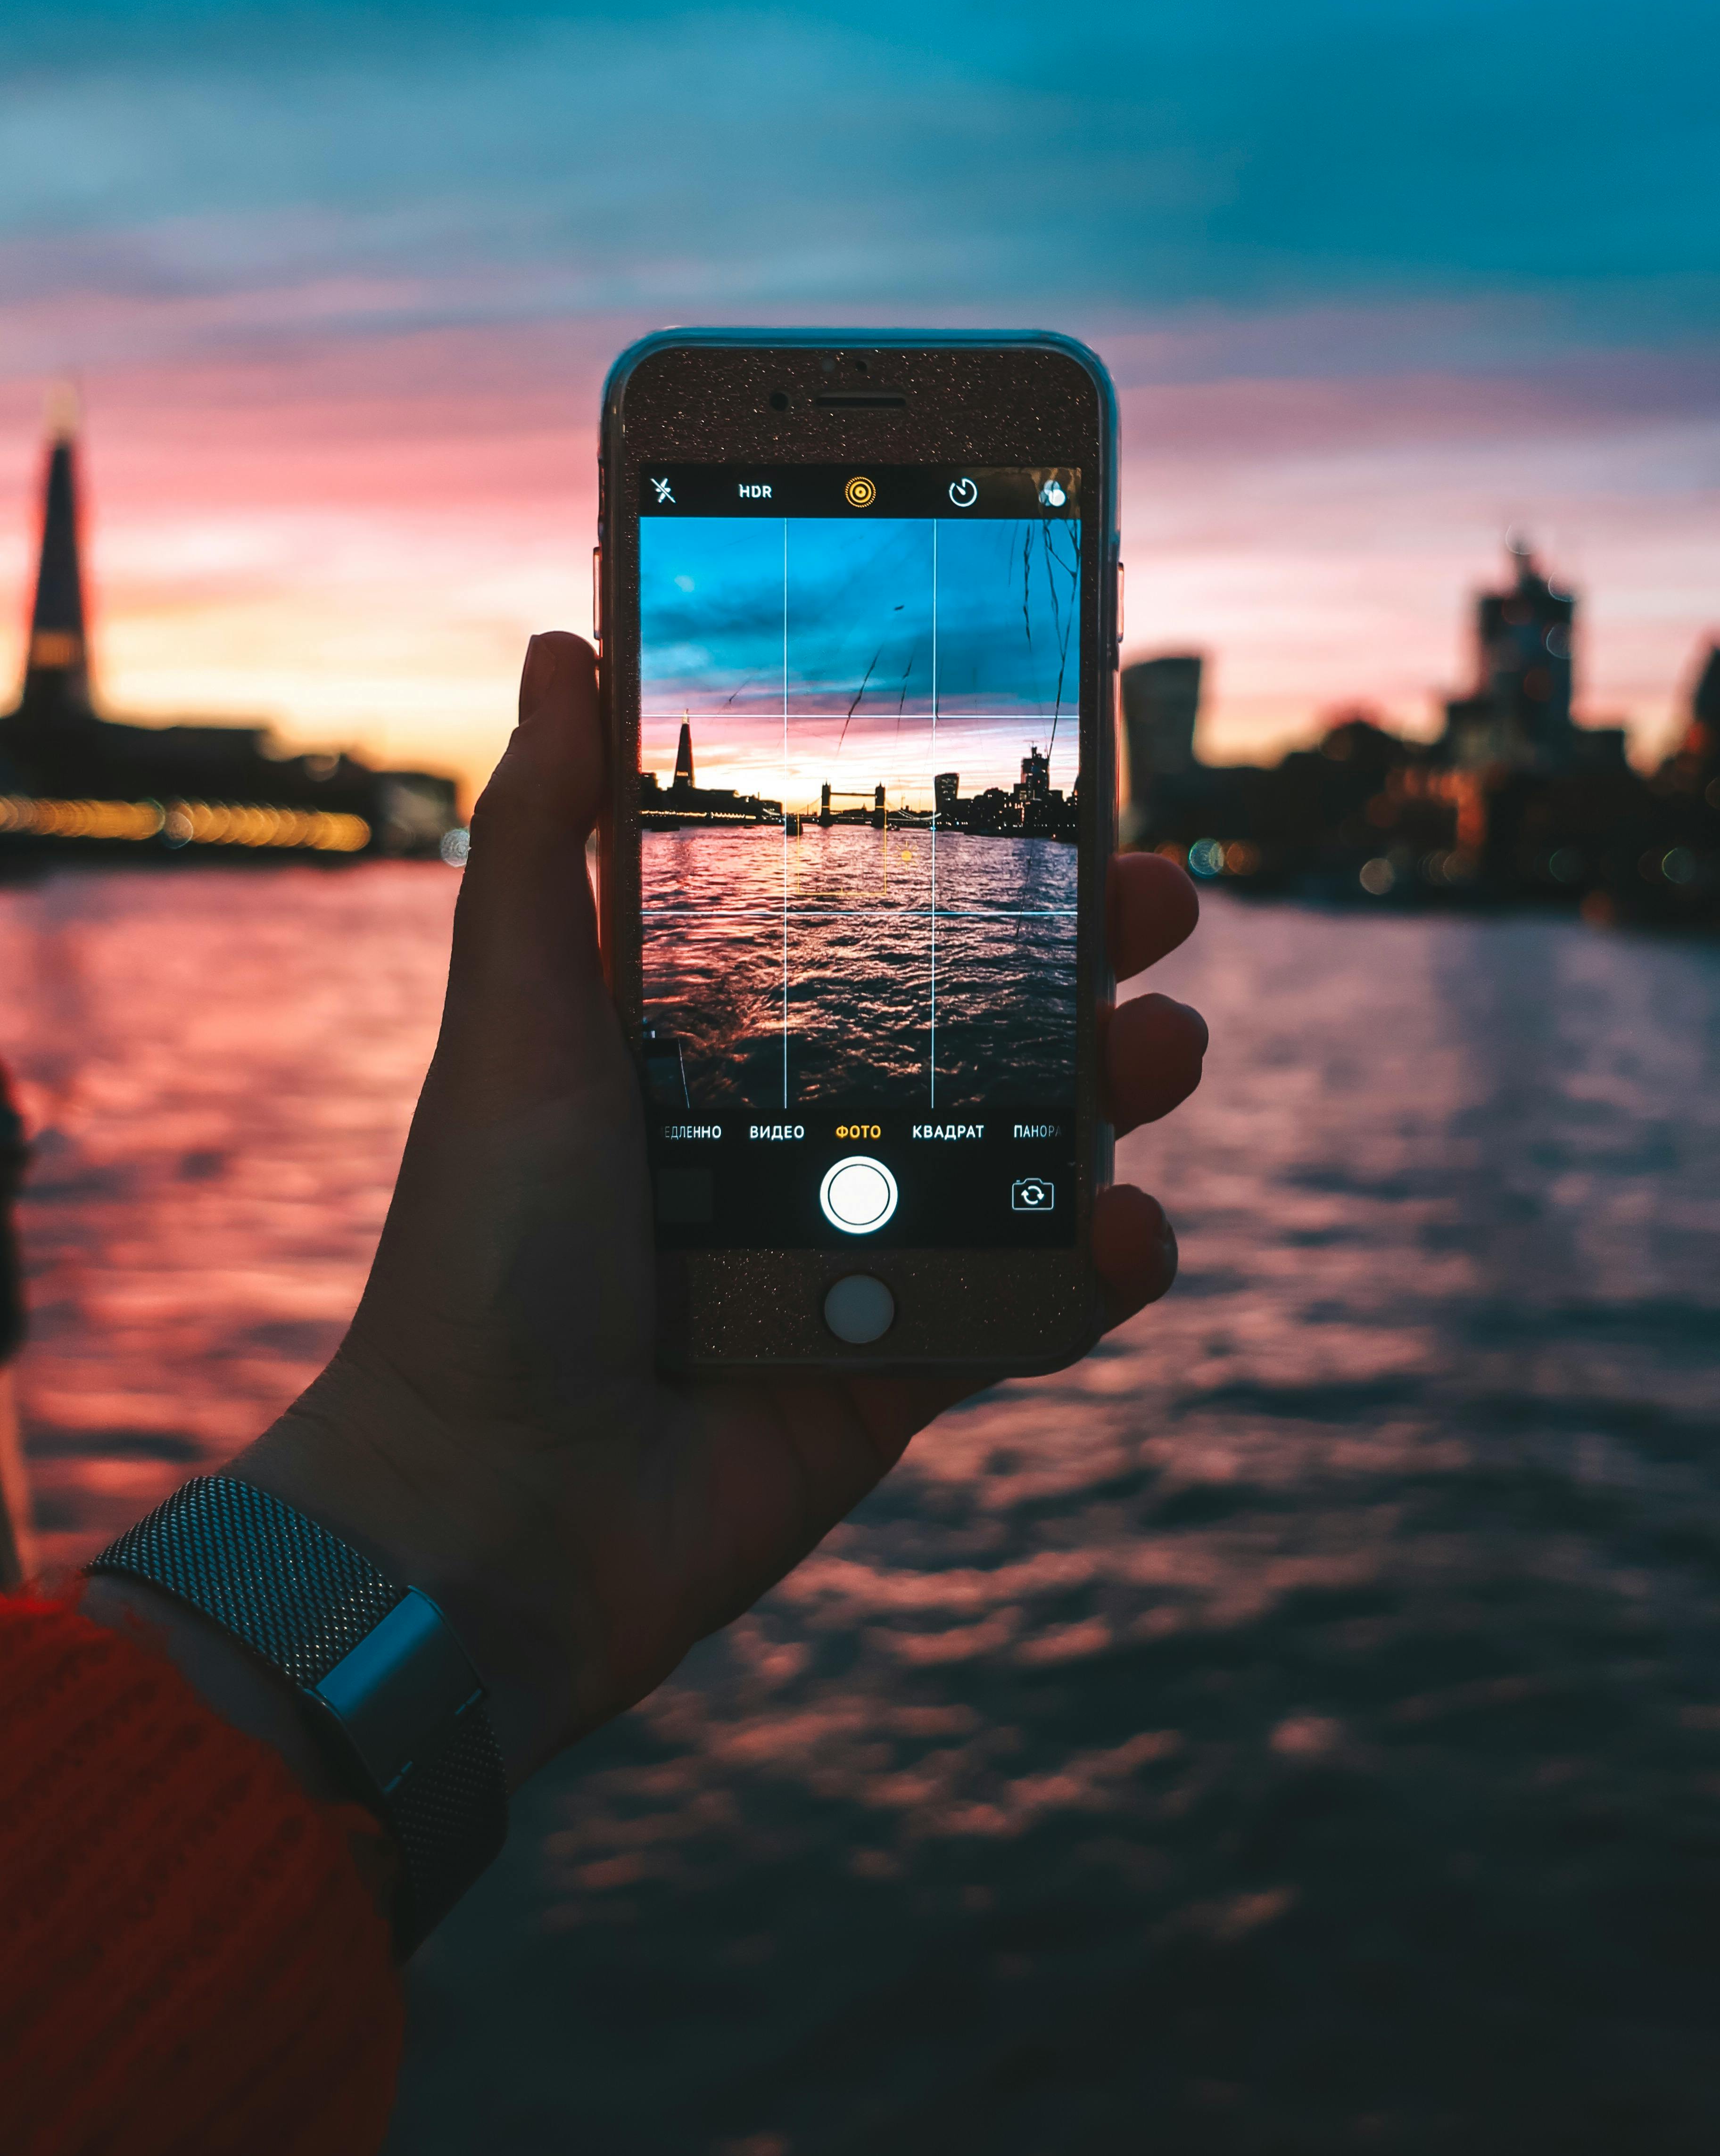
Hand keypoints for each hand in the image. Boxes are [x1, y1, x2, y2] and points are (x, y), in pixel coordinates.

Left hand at [235, 635, 1207, 1787]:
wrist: (490, 1509)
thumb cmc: (484, 1253)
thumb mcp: (513, 1018)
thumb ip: (543, 836)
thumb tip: (563, 646)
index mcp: (716, 1039)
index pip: (869, 915)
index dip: (968, 852)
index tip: (1051, 774)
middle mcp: (798, 1130)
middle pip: (982, 1017)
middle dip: (1084, 949)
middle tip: (1155, 895)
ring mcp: (864, 1250)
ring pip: (1036, 1148)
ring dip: (1124, 1086)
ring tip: (1167, 1048)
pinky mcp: (906, 1366)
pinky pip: (1040, 1305)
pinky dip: (1104, 1270)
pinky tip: (1131, 1232)